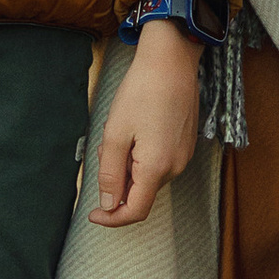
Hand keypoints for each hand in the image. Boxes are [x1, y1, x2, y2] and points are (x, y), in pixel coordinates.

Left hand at [93, 27, 201, 225]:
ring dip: (129, 165)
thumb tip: (110, 205)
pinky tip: (135, 128)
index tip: (93, 214)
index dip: (112, 218)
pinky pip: (159, 162)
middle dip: (118, 179)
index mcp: (157, 167)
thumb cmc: (142, 92)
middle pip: (141, 192)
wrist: (171, 61)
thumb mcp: (116, 133)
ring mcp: (183, 155)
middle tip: (105, 147)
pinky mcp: (185, 144)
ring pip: (149, 176)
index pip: (135, 211)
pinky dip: (141, 156)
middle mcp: (175, 167)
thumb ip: (111, 174)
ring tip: (121, 132)